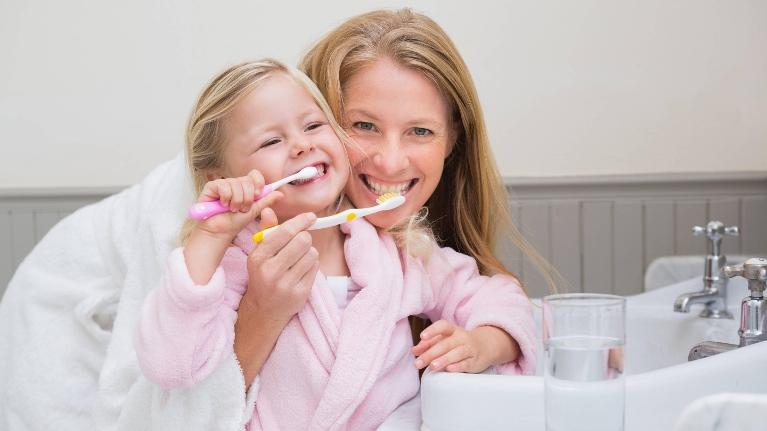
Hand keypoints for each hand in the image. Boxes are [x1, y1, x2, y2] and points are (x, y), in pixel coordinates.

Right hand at [196, 170, 280, 240]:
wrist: (221, 231)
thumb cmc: (236, 222)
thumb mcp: (254, 211)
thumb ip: (266, 201)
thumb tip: (280, 194)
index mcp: (246, 187)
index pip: (255, 174)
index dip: (258, 182)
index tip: (257, 195)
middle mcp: (235, 183)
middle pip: (247, 180)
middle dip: (247, 198)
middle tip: (241, 209)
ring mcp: (223, 183)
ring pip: (236, 184)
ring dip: (236, 201)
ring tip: (232, 209)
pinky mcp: (212, 186)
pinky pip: (224, 187)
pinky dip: (225, 199)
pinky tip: (222, 205)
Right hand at [234, 210, 318, 385]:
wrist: (264, 309)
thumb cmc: (262, 275)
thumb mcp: (259, 254)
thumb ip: (266, 231)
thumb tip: (269, 209)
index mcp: (258, 258)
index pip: (285, 233)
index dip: (300, 221)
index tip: (311, 216)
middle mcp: (270, 271)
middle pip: (302, 241)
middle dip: (305, 238)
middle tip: (300, 242)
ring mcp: (285, 284)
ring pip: (311, 254)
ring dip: (309, 252)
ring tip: (298, 259)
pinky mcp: (300, 294)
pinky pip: (315, 268)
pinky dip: (312, 265)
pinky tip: (301, 270)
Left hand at [412, 320, 492, 372]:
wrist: (485, 347)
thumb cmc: (458, 343)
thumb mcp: (445, 340)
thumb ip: (429, 344)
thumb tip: (414, 351)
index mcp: (452, 330)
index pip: (443, 326)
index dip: (432, 330)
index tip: (422, 337)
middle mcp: (461, 337)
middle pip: (446, 344)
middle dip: (431, 353)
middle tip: (418, 362)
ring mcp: (469, 349)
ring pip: (457, 353)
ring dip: (444, 359)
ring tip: (432, 366)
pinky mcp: (475, 361)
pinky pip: (467, 363)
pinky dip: (458, 366)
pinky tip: (449, 369)